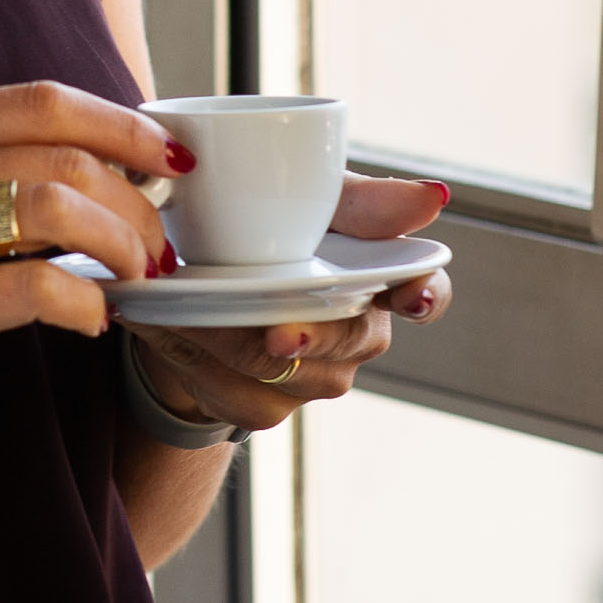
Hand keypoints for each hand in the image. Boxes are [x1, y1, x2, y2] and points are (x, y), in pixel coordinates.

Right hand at [0, 81, 179, 442]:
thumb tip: (88, 170)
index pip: (42, 99)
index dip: (122, 121)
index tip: (170, 154)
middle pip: (64, 154)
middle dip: (137, 199)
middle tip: (161, 243)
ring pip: (59, 209)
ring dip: (122, 245)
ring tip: (137, 278)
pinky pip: (35, 288)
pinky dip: (85, 304)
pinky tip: (92, 320)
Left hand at [130, 171, 452, 435]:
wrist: (191, 276)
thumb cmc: (270, 223)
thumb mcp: (308, 197)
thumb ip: (364, 199)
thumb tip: (434, 197)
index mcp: (378, 277)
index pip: (427, 291)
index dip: (425, 295)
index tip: (409, 296)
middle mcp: (358, 334)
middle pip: (348, 343)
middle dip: (312, 336)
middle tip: (276, 332)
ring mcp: (314, 377)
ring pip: (283, 373)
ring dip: (231, 339)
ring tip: (188, 304)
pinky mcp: (265, 405)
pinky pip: (234, 396)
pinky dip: (194, 358)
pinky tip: (168, 325)